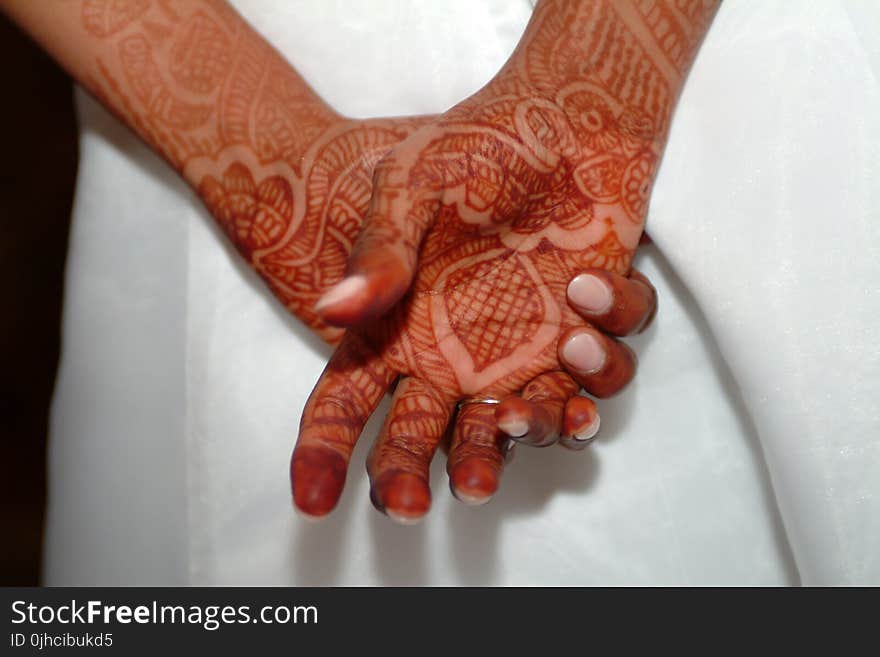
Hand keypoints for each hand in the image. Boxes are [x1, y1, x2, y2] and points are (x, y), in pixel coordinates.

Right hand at [294, 45, 663, 521]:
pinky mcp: (586, 335)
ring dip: (521, 437)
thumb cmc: (470, 149)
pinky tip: (582, 299)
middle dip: (411, 478)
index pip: (346, 399)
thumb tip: (333, 312)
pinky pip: (601, 376)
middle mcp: (458, 356)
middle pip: (423, 440)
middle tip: (415, 504)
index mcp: (400, 328)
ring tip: (514, 412)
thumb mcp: (406, 189)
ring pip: (521, 428)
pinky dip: (602, 356)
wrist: (559, 121)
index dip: (323, 452)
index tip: (311, 499)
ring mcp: (526, 353)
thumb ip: (378, 254)